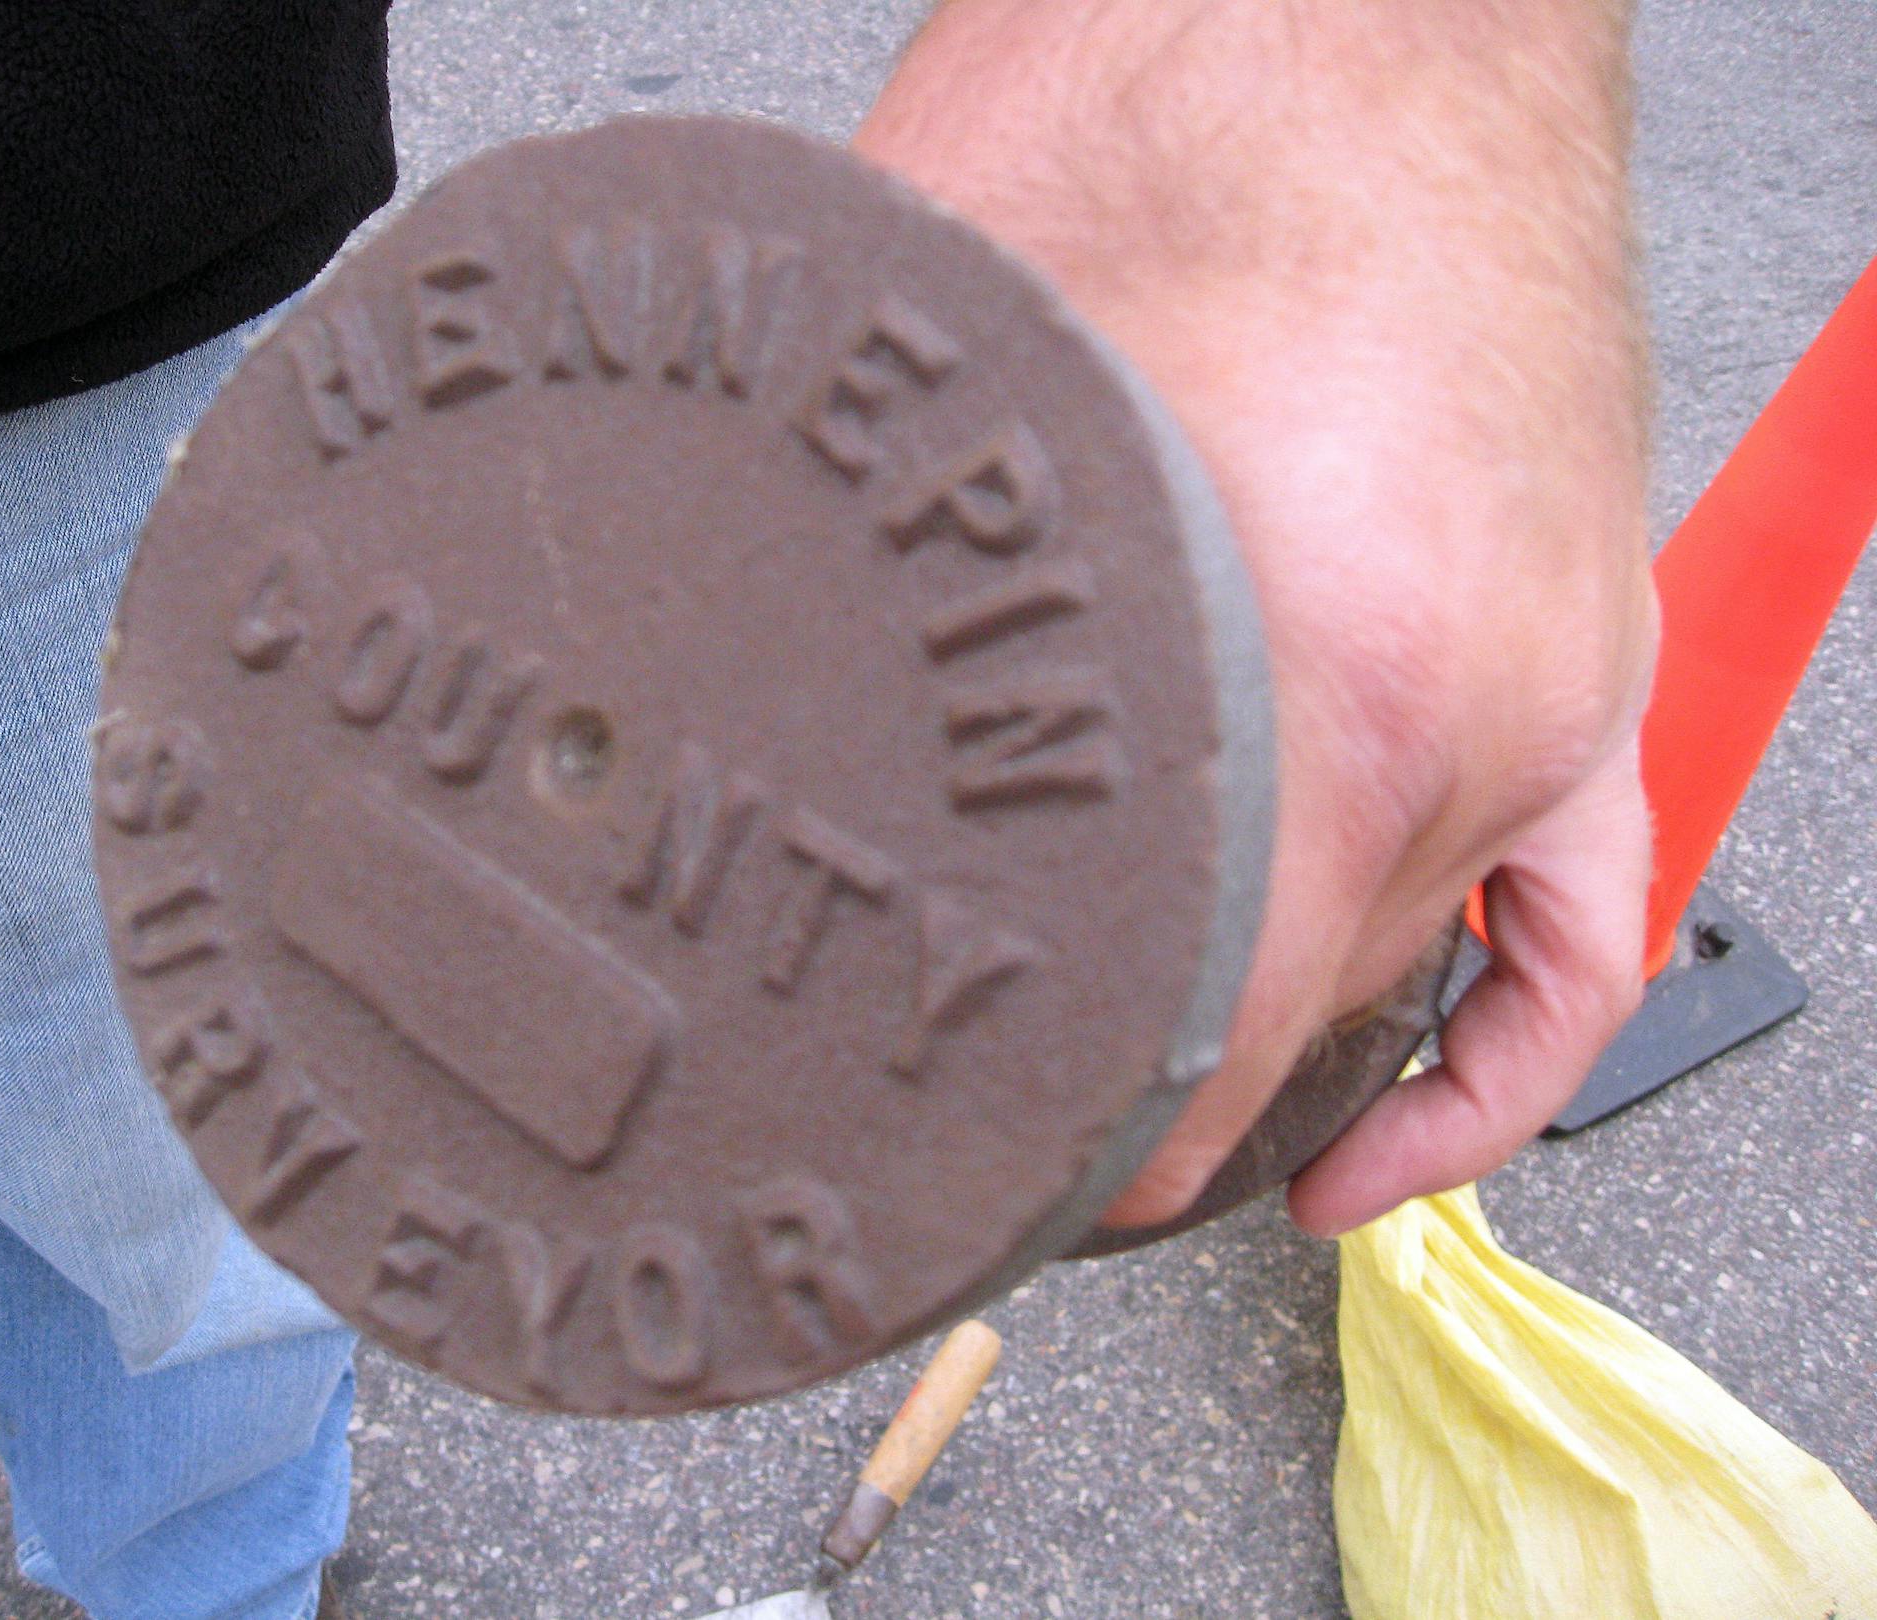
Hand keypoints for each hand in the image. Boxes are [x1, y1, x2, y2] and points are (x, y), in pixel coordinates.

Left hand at [855, 0, 1657, 1234]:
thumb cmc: (1155, 113)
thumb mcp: (948, 379)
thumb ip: (904, 605)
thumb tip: (754, 757)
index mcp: (1309, 645)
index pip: (1196, 1022)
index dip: (1069, 1138)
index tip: (973, 1175)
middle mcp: (1457, 695)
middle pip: (1270, 1019)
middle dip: (1126, 1104)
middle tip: (995, 1149)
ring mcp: (1545, 682)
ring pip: (1381, 972)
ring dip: (1254, 1065)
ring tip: (1136, 1138)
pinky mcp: (1582, 652)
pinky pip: (1580, 923)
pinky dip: (1497, 1062)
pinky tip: (1387, 1148)